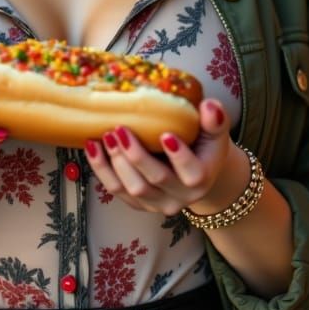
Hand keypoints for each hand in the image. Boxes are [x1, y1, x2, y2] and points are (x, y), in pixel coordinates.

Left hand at [84, 99, 239, 216]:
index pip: (192, 173)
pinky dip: (101, 170)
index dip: (179, 157)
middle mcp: (180, 197)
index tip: (165, 135)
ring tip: (105, 136)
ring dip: (115, 163)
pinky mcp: (137, 203)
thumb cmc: (203, 144)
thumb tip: (209, 106)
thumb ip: (215, 120)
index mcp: (201, 179)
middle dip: (136, 156)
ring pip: (133, 189)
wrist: (196, 169)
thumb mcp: (215, 132)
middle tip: (121, 130)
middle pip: (156, 180)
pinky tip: (93, 147)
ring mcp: (156, 203)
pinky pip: (116, 190)